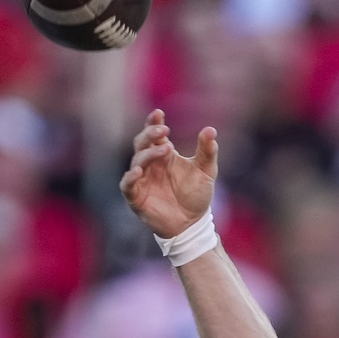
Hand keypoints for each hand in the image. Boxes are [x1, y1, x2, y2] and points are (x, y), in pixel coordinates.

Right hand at [119, 109, 217, 238]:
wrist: (193, 223)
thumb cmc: (196, 195)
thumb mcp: (206, 171)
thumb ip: (207, 151)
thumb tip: (210, 130)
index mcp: (163, 154)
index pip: (154, 134)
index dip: (154, 123)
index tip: (159, 113)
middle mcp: (150, 164)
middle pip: (142, 143)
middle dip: (150, 134)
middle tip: (163, 131)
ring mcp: (141, 180)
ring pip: (137, 161)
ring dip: (149, 154)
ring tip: (165, 150)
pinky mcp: (136, 197)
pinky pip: (127, 185)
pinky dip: (130, 178)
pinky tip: (138, 171)